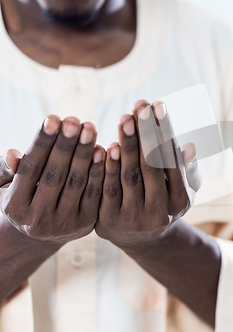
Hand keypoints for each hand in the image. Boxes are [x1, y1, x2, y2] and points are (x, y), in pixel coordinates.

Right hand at [0, 116, 104, 245]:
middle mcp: (37, 219)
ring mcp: (63, 224)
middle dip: (66, 145)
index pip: (30, 168)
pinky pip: (94, 192)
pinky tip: (102, 149)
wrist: (46, 233)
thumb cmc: (26, 198)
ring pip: (76, 182)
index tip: (52, 119)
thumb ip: (9, 170)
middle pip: (54, 174)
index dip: (42, 143)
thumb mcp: (7, 187)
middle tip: (74, 120)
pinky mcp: (86, 223)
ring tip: (89, 128)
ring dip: (84, 152)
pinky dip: (98, 170)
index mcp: (14, 208)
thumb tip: (13, 154)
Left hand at [95, 100, 201, 248]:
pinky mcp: (107, 222)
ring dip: (127, 144)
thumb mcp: (182, 188)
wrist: (140, 238)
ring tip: (126, 117)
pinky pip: (107, 188)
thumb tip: (190, 147)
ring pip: (130, 176)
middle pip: (152, 166)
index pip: (173, 161)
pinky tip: (109, 144)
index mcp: (180, 202)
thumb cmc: (165, 201)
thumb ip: (186, 168)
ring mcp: (133, 219)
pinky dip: (108, 166)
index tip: (159, 106)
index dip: (165, 132)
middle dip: (146, 133)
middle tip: (142, 105)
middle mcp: (159, 213)